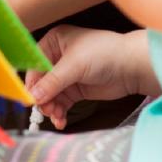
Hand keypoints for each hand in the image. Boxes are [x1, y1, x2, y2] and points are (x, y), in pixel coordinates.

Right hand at [24, 26, 154, 129]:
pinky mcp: (75, 90)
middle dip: (43, 97)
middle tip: (48, 110)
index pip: (34, 63)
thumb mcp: (75, 65)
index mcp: (54, 41)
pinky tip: (61, 120)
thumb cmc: (103, 54)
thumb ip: (52, 82)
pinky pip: (61, 103)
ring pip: (50, 95)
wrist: (131, 67)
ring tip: (57, 117)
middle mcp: (57, 57)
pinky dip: (59, 112)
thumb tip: (32, 97)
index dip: (31, 81)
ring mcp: (66, 75)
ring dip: (51, 107)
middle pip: (41, 81)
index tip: (29, 99)